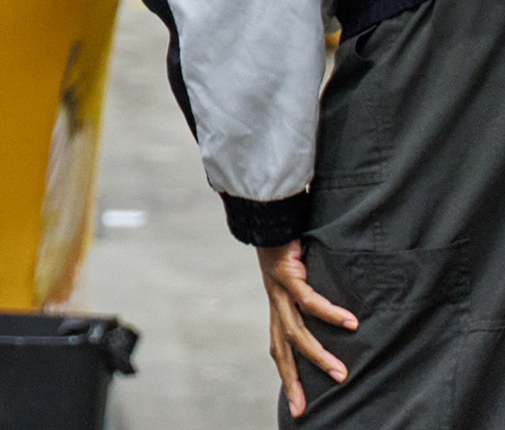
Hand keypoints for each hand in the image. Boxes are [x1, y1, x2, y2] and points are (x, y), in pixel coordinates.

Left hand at [258, 241, 356, 416]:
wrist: (270, 214)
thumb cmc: (292, 246)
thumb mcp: (304, 279)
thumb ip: (317, 299)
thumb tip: (351, 320)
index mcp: (278, 308)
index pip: (280, 350)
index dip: (288, 377)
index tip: (299, 407)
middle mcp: (275, 304)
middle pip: (282, 349)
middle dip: (294, 379)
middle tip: (307, 406)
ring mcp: (278, 290)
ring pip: (295, 331)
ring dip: (318, 354)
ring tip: (342, 373)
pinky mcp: (286, 273)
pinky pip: (308, 298)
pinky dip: (329, 313)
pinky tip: (349, 323)